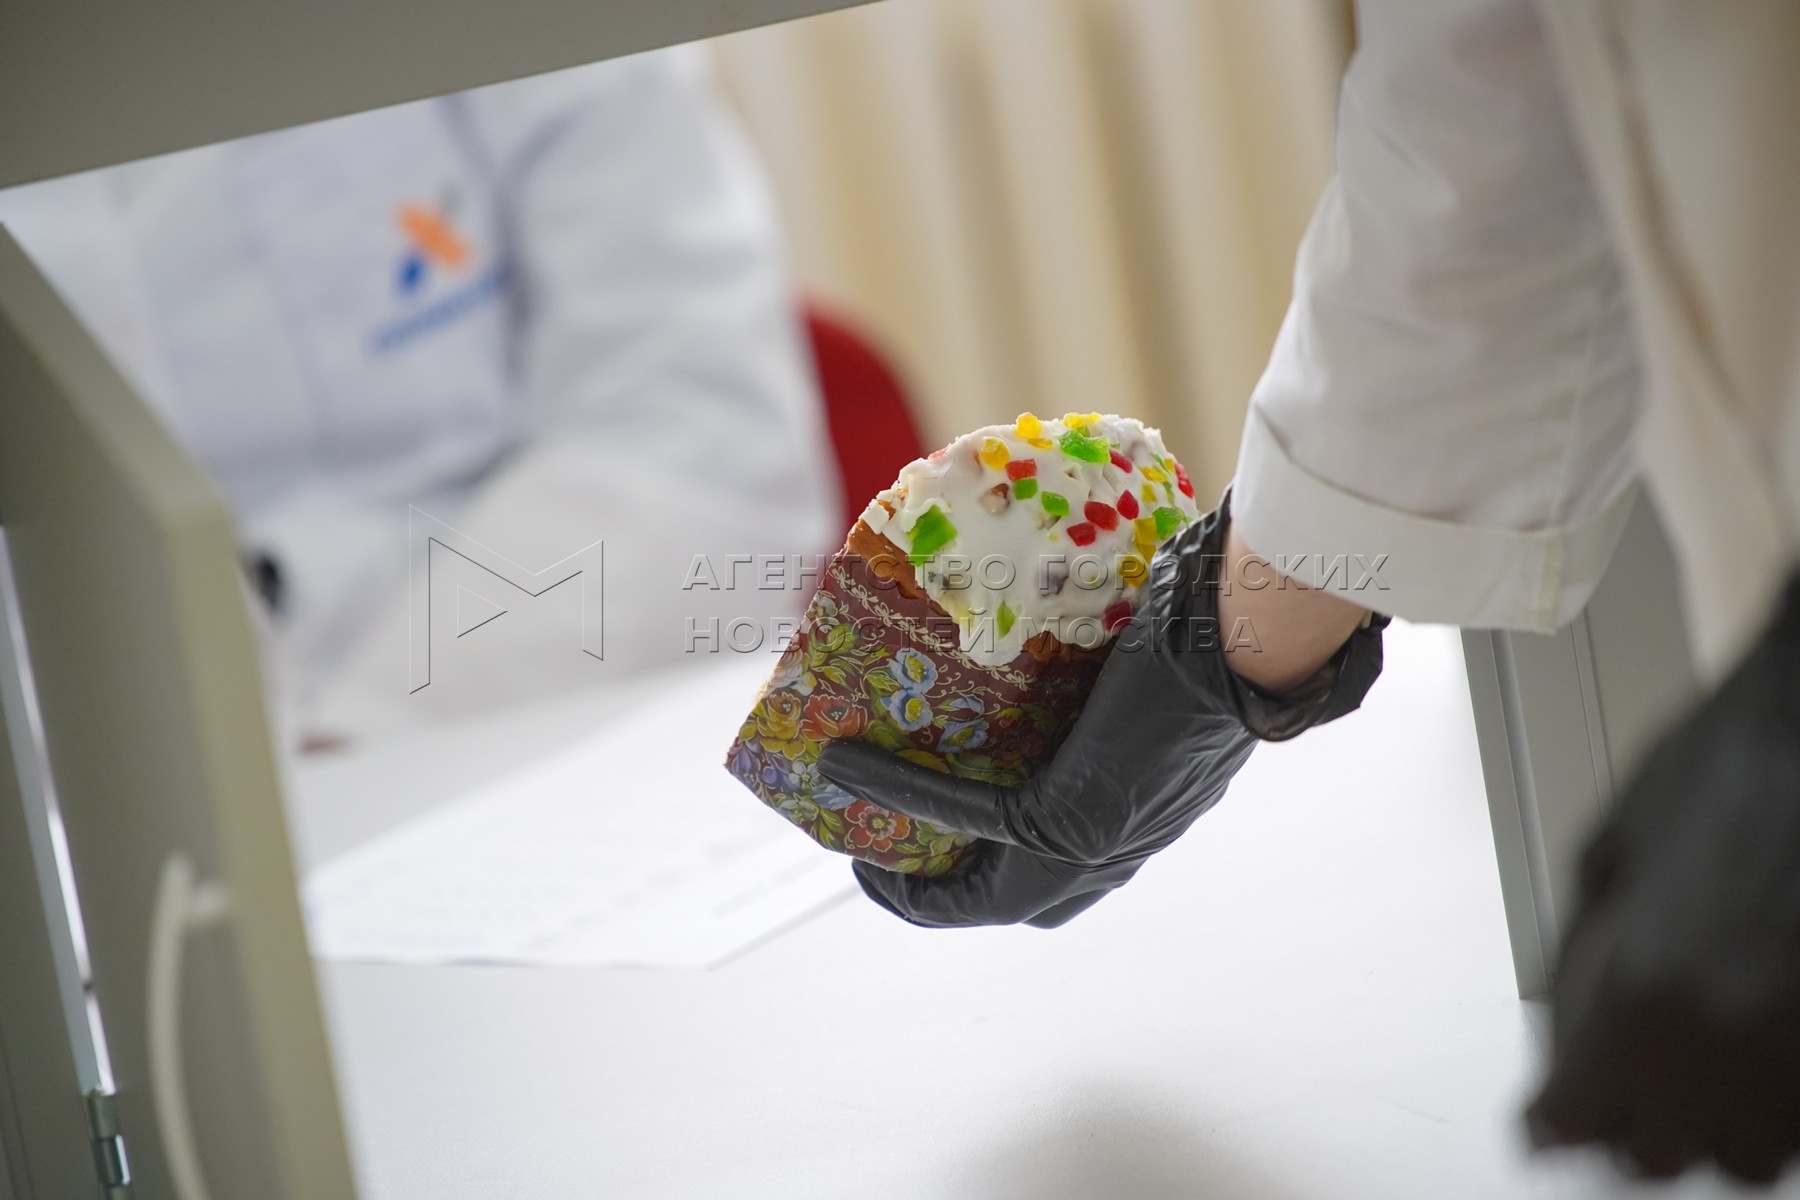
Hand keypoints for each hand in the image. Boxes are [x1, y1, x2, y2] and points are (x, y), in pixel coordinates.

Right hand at [818, 498, 1387, 927]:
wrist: (1243, 636)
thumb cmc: (1203, 633)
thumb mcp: (1139, 679)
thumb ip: (1097, 691)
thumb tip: (1044, 640)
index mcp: (1135, 823)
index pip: (1056, 883)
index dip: (985, 884)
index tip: (925, 855)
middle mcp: (1116, 854)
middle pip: (1012, 907)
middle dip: (940, 900)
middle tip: (883, 862)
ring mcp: (1091, 850)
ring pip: (981, 893)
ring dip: (910, 877)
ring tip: (857, 847)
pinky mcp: (1064, 818)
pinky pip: (961, 816)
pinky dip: (897, 791)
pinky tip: (847, 766)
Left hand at [1527, 576, 1799, 1183]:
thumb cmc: (1722, 769)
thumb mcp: (1605, 859)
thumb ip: (1579, 957)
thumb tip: (1565, 1029)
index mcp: (1632, 1000)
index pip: (1566, 1123)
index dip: (1554, 1115)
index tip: (1548, 1114)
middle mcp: (1717, 1050)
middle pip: (1651, 1156)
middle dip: (1631, 1120)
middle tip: (1626, 1077)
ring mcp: (1792, 1061)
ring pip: (1743, 1160)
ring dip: (1718, 1123)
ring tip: (1707, 1064)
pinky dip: (1779, 1101)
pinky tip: (1762, 1043)